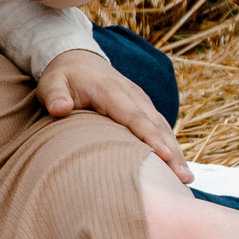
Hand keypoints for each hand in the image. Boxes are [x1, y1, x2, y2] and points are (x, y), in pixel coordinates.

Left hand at [37, 48, 192, 181]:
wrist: (78, 59)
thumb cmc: (63, 77)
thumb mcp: (52, 82)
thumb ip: (55, 95)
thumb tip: (59, 109)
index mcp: (111, 91)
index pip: (134, 116)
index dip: (149, 136)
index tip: (163, 156)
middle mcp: (132, 95)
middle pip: (155, 125)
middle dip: (171, 151)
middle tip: (183, 178)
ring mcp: (141, 101)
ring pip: (162, 127)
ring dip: (176, 152)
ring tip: (186, 179)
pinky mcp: (143, 107)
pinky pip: (160, 127)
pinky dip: (171, 145)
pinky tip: (178, 167)